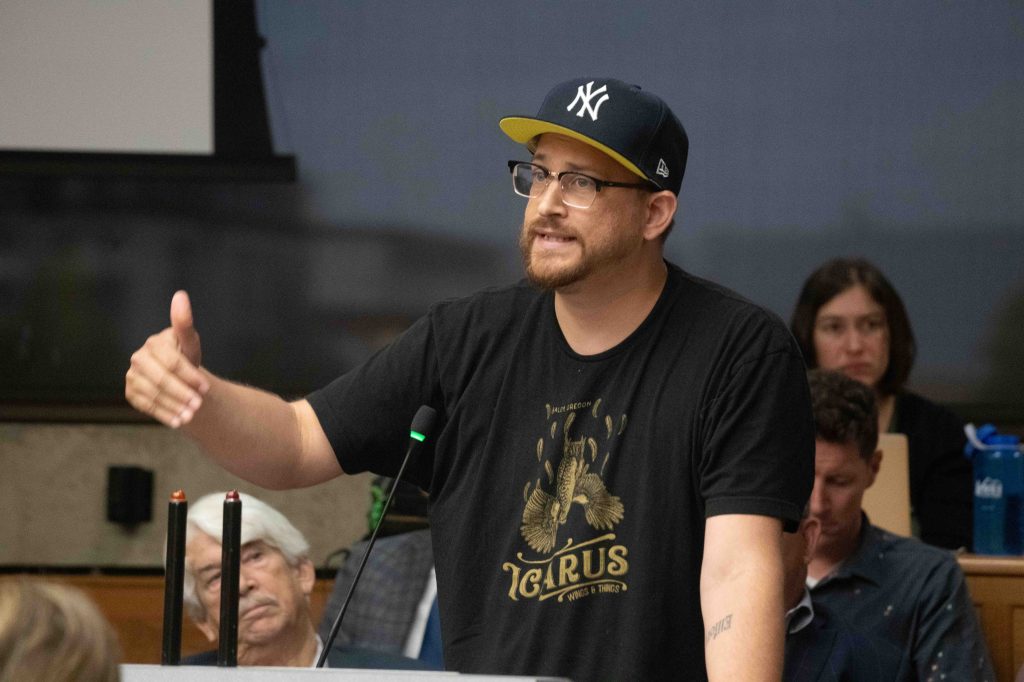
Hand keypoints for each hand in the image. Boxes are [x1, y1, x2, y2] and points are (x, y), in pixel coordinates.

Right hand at [125, 291, 209, 427]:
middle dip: (183, 394)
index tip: (207, 388)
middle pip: (162, 380)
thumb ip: (184, 324)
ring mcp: (132, 376)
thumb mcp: (190, 344)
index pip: (172, 362)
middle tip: (199, 406)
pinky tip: (178, 421)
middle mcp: (139, 359)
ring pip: (154, 394)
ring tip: (192, 417)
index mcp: (154, 343)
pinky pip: (146, 406)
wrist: (179, 378)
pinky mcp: (130, 393)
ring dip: (174, 407)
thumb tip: (180, 295)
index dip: (190, 375)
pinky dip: (164, 414)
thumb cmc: (187, 357)